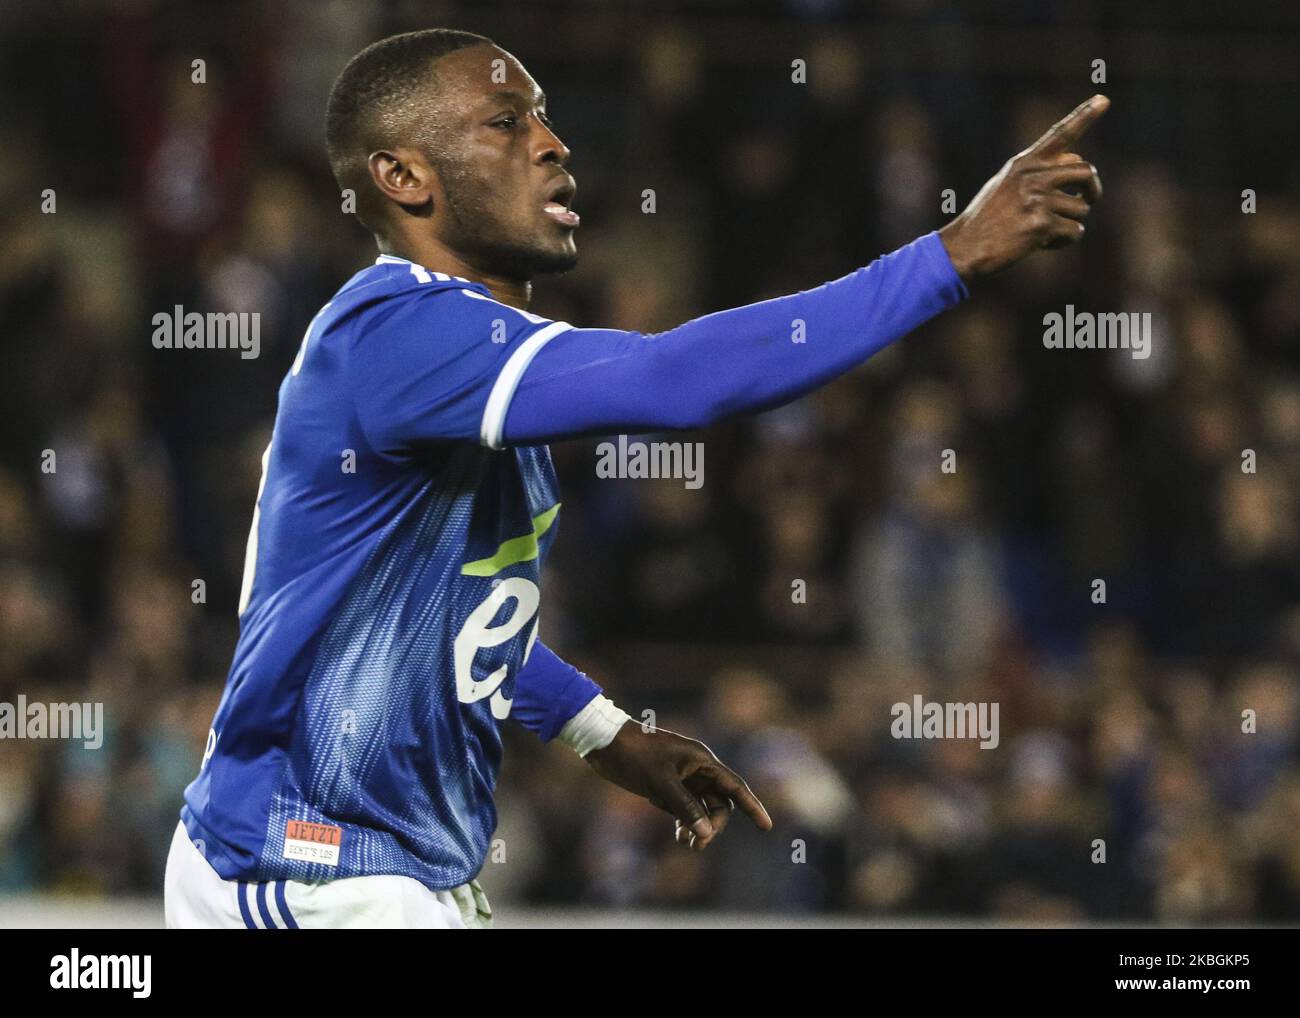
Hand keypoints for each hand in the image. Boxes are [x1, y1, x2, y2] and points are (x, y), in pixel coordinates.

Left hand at [585, 722, 772, 850]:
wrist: (603, 741)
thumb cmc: (634, 756)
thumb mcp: (660, 783)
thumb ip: (685, 808)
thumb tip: (707, 833)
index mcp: (701, 760)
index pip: (735, 787)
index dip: (753, 806)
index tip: (766, 827)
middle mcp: (697, 768)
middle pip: (719, 802)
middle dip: (713, 825)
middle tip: (697, 846)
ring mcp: (683, 776)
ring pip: (702, 806)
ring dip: (698, 826)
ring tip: (685, 844)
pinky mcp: (668, 783)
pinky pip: (685, 806)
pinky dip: (684, 820)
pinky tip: (678, 835)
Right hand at [939, 94, 1108, 280]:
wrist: (965, 247)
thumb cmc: (987, 219)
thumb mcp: (1006, 184)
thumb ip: (1039, 170)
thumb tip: (1075, 157)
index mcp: (1023, 164)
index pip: (1059, 135)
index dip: (1084, 116)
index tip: (1103, 99)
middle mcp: (1032, 176)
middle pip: (1086, 171)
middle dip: (1092, 190)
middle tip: (1088, 200)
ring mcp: (1036, 199)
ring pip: (1081, 208)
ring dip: (1070, 223)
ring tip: (1046, 231)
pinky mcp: (1041, 224)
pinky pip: (1074, 231)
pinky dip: (1064, 241)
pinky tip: (1043, 244)